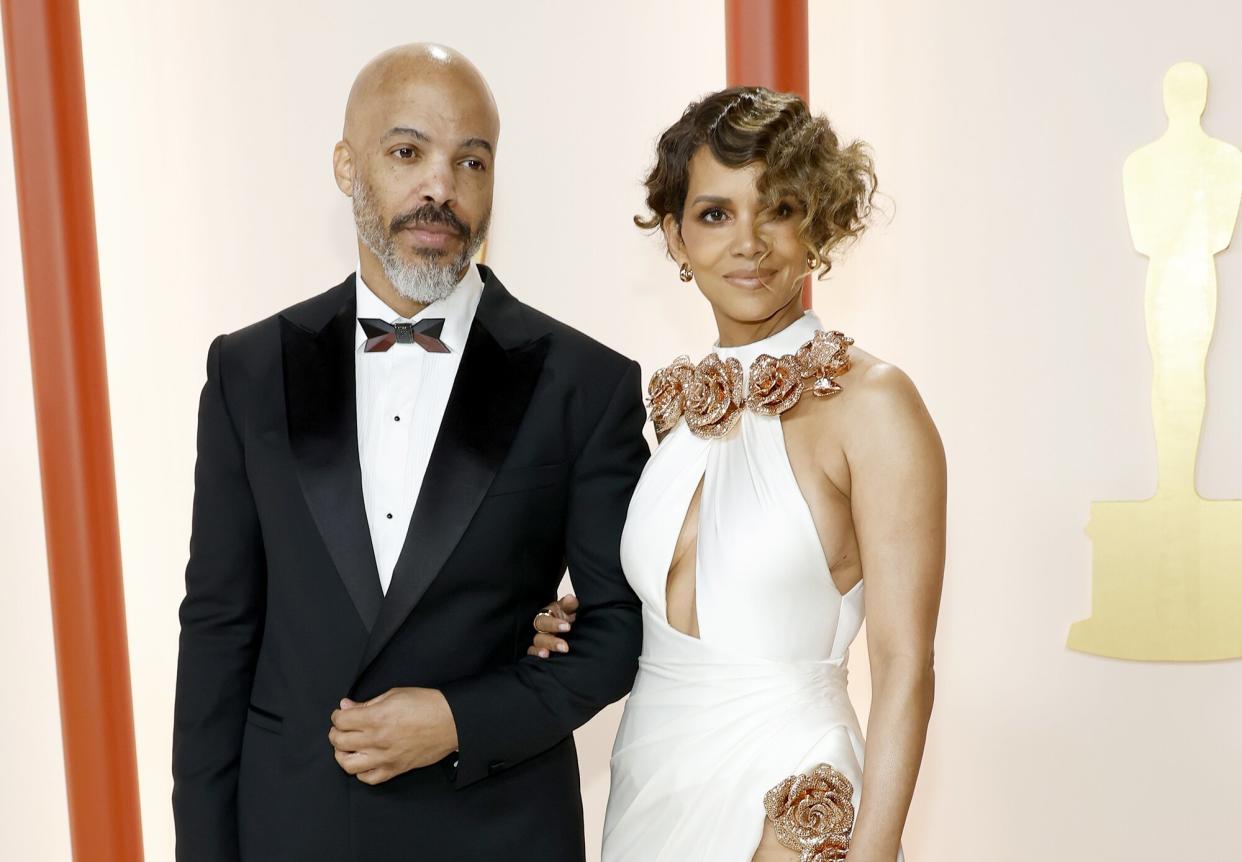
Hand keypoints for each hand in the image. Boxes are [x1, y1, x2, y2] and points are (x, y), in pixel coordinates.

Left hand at [328, 687, 457, 784]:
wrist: (451, 721)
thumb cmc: (426, 704)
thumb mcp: (395, 694)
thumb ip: (367, 703)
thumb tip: (346, 706)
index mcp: (377, 717)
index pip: (341, 720)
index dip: (337, 715)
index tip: (341, 714)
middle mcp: (378, 739)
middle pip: (340, 742)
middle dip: (336, 733)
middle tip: (341, 728)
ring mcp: (386, 757)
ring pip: (348, 764)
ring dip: (342, 755)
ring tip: (347, 747)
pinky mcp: (395, 769)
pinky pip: (369, 778)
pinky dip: (361, 771)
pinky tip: (364, 760)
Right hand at [526, 594, 578, 658]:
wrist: (566, 628)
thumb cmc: (565, 616)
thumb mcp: (568, 610)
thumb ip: (569, 605)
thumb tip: (571, 598)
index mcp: (546, 615)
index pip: (546, 619)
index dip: (555, 624)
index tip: (567, 627)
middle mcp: (539, 627)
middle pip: (540, 634)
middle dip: (552, 641)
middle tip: (565, 647)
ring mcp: (537, 639)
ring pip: (536, 644)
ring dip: (541, 649)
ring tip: (547, 655)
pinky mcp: (536, 650)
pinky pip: (531, 653)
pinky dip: (535, 656)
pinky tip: (543, 659)